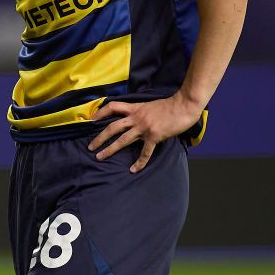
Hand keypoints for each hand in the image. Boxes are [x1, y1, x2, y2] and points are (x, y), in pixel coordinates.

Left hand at [87, 93, 201, 172]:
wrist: (184, 105)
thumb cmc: (170, 105)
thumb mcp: (149, 105)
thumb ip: (139, 111)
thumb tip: (133, 118)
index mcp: (135, 108)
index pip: (112, 107)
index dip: (101, 112)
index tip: (91, 120)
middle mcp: (136, 118)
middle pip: (112, 127)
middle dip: (100, 138)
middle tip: (90, 147)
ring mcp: (144, 127)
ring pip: (122, 140)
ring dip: (109, 149)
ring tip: (99, 157)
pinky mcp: (154, 136)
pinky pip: (145, 152)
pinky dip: (139, 162)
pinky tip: (133, 170)